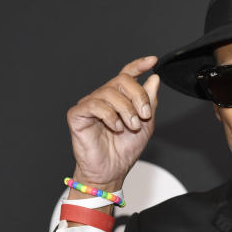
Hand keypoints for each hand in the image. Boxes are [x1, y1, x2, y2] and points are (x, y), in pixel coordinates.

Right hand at [66, 56, 160, 190]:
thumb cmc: (124, 150)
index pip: (127, 74)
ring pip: (110, 92)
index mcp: (119, 98)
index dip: (139, 65)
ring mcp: (90, 104)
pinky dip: (110, 116)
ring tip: (130, 127)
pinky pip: (95, 105)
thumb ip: (149, 102)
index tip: (152, 61)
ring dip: (126, 110)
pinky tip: (115, 128)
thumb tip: (153, 79)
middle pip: (122, 81)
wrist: (112, 170)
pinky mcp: (78, 115)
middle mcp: (104, 98)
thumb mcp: (146, 124)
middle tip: (143, 116)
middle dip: (138, 97)